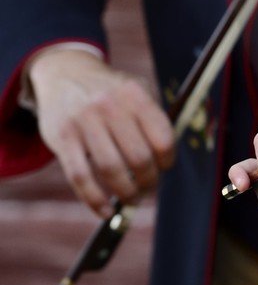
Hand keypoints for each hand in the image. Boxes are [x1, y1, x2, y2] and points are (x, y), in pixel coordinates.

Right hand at [28, 48, 174, 215]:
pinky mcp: (62, 138)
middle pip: (139, 158)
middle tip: (148, 189)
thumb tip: (166, 163)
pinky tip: (106, 211)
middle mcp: (109, 105)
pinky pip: (80, 177)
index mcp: (134, 94)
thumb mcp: (135, 89)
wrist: (65, 73)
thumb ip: (154, 118)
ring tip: (131, 199)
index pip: (163, 137)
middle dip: (148, 182)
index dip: (167, 161)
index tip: (164, 168)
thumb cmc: (110, 90)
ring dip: (125, 193)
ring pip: (111, 170)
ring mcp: (83, 121)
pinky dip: (95, 201)